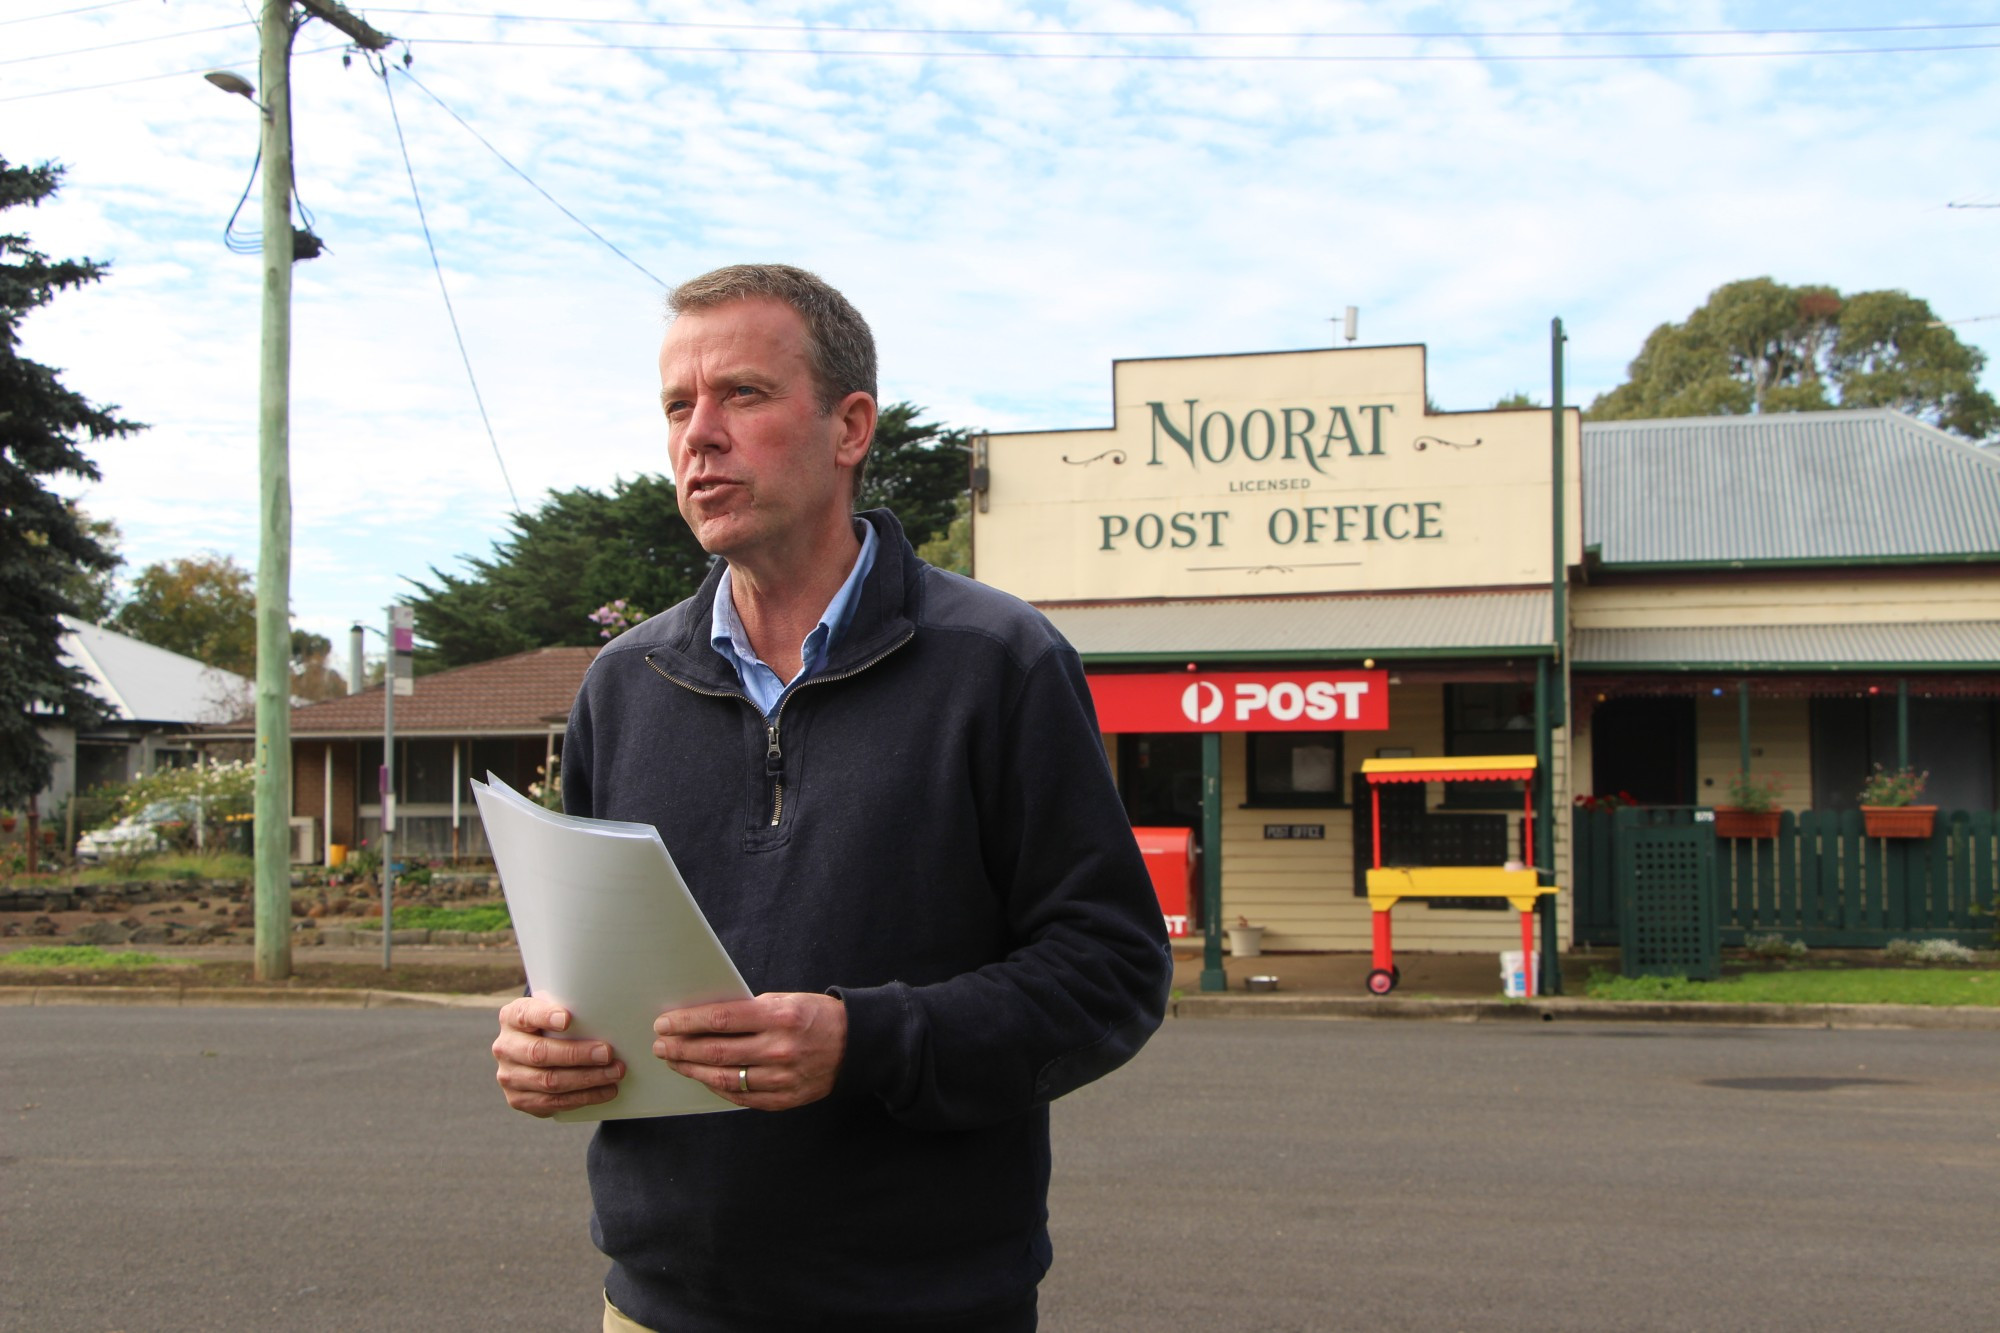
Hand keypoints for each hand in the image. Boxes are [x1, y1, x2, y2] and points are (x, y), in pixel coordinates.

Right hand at [492, 995, 624, 1117]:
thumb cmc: (555, 1024)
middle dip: (578, 1055)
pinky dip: (583, 1097)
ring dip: (586, 1080)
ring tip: (615, 1073)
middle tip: (608, 1053)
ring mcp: (509, 1076)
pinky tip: (605, 1091)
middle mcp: (504, 1047)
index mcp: (511, 1017)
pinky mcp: (519, 1100)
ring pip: (549, 1082)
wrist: (535, 1050)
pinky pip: (552, 1103)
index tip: (567, 1019)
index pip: (525, 1015)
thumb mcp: (555, 1009)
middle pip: (540, 1054)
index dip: (545, 1017)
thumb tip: (612, 1004)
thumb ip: (572, 1007)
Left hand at [654, 993, 846, 1110]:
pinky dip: (717, 1087)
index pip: (721, 1020)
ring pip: (724, 1077)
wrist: (855, 1046)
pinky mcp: (784, 1099)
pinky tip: (702, 1077)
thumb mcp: (786, 1000)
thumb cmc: (815, 1016)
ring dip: (693, 1069)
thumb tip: (705, 1019)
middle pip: (716, 1051)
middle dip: (681, 1048)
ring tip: (674, 1061)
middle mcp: (779, 1049)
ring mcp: (781, 1078)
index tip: (665, 1023)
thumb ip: (749, 1011)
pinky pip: (741, 1097)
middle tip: (660, 1045)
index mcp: (779, 1017)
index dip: (687, 1023)